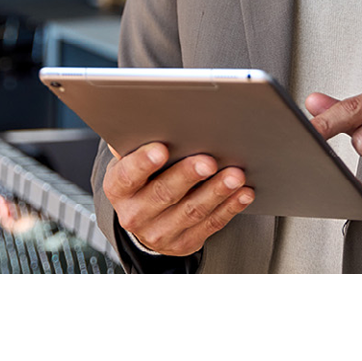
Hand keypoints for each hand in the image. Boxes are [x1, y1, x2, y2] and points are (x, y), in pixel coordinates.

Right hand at [102, 142, 253, 256]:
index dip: (143, 163)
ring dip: (216, 192)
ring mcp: (159, 233)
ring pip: (191, 211)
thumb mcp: (131, 159)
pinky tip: (242, 194)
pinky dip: (229, 208)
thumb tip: (150, 118)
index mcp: (118, 188)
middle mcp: (135, 214)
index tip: (162, 149)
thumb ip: (137, 141)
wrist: (144, 216)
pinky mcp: (183, 243)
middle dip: (188, 176)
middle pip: (163, 194)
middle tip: (209, 161)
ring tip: (235, 175)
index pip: (127, 175)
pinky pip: (210, 225)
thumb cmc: (143, 176)